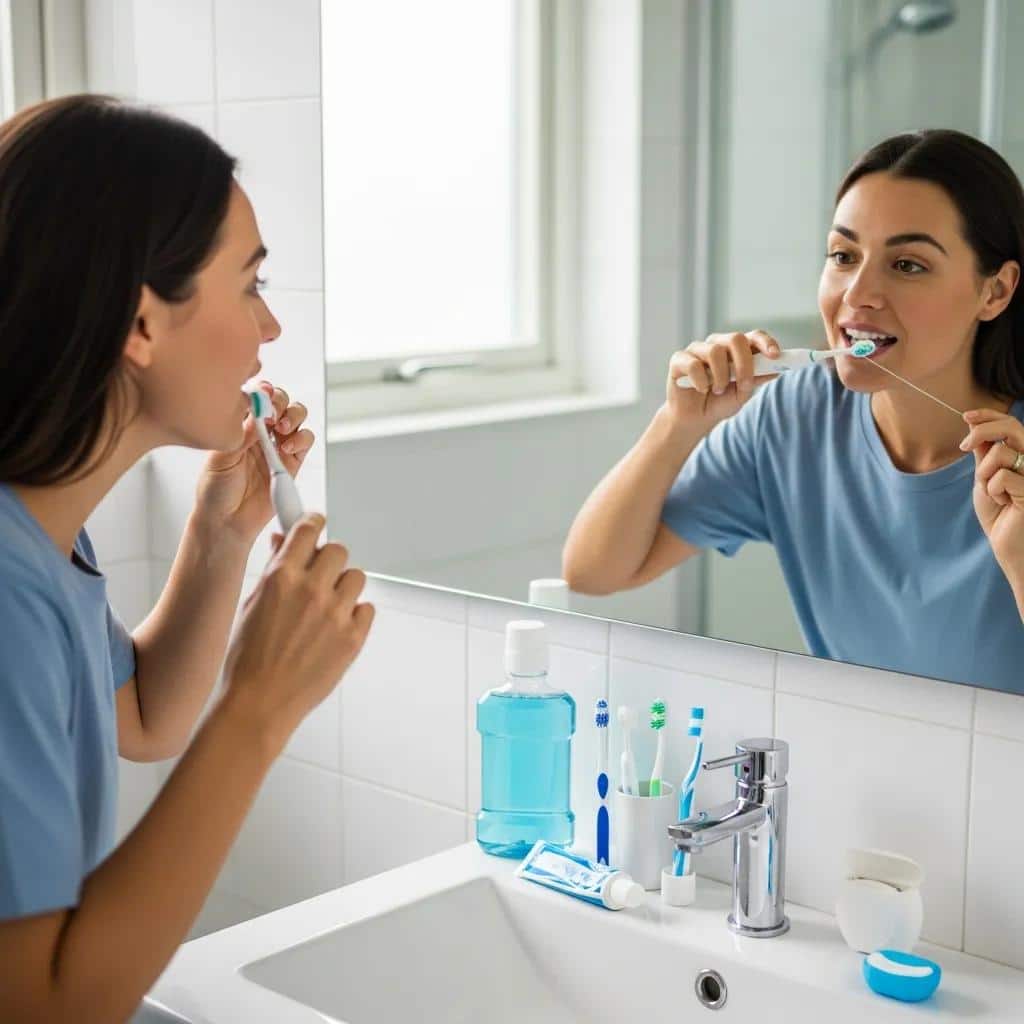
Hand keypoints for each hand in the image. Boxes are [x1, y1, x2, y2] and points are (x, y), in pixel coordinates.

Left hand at [195, 381, 314, 546]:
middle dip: (280, 401)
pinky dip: (301, 439)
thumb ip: (241, 434)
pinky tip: (288, 448)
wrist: (227, 522)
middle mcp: (260, 432)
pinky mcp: (292, 463)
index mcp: (239, 426)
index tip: (262, 395)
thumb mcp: (220, 458)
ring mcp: (277, 446)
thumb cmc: (216, 492)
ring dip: (293, 416)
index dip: (262, 392)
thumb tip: (257, 411)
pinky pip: (305, 441)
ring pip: (296, 417)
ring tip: (282, 428)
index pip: (255, 398)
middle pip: (280, 401)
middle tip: (273, 413)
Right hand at [220, 514, 374, 748]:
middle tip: (319, 577)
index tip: (316, 528)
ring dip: (343, 587)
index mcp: (282, 577)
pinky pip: (366, 609)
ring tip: (326, 608)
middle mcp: (311, 590)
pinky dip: (354, 615)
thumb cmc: (248, 658)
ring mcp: (335, 614)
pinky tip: (335, 629)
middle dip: (328, 561)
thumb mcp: (252, 604)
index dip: (313, 526)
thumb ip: (273, 569)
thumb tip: (284, 540)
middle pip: (338, 551)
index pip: (309, 529)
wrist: (259, 703)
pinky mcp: (353, 637)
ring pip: (356, 577)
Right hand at [666, 330, 781, 428]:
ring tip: (717, 391)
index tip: (775, 356)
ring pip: (714, 351)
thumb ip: (757, 378)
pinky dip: (701, 382)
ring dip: (721, 377)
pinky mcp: (679, 360)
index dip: (766, 342)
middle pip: (735, 339)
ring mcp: (697, 350)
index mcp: (735, 350)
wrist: (694, 420)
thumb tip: (778, 369)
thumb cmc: (718, 403)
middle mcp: (717, 345)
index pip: (753, 336)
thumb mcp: (743, 393)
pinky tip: (700, 389)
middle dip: (744, 364)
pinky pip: (694, 365)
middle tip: (744, 385)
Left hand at [961, 407, 1023, 579]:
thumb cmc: (1000, 515)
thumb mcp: (986, 480)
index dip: (989, 416)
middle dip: (982, 432)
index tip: (966, 416)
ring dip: (985, 474)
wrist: (1010, 547)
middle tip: (964, 447)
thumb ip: (985, 455)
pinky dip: (994, 490)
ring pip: (1001, 454)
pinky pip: (1002, 477)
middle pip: (1012, 428)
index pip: (1012, 424)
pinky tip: (1005, 504)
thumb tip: (974, 427)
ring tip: (994, 493)